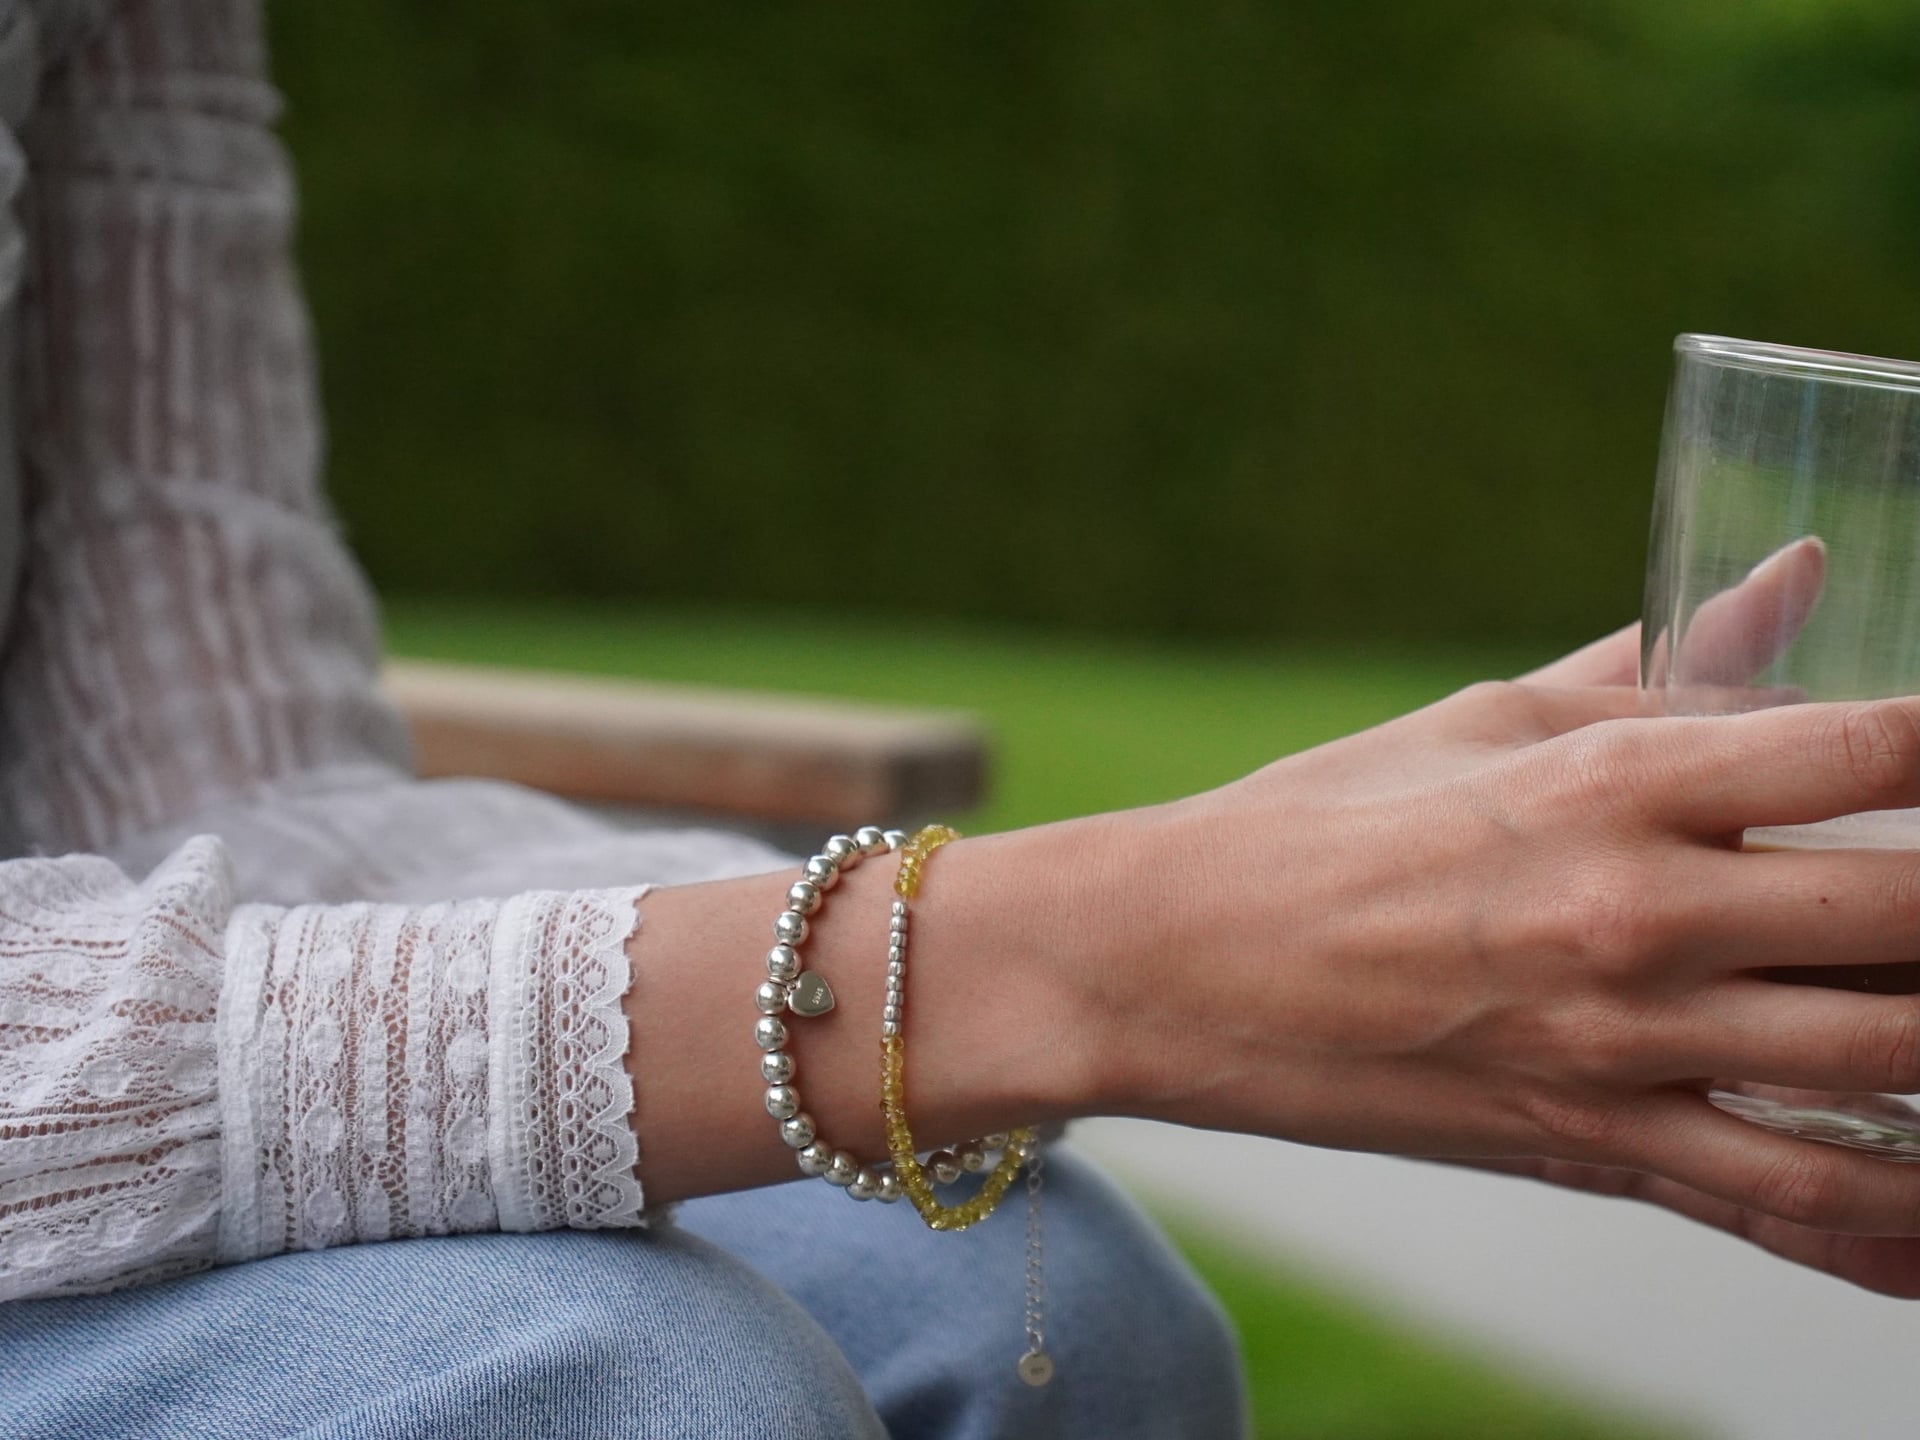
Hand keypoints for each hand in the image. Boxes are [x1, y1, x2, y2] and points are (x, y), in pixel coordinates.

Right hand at [1105, 601, 1919, 1289]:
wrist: (1174, 965)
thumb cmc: (1320, 824)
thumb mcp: (1482, 719)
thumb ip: (1660, 661)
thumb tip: (1798, 574)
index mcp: (1606, 787)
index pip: (1867, 749)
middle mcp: (1631, 920)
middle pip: (1907, 916)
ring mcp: (1616, 1050)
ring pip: (1881, 1068)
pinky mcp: (1588, 1147)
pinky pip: (1783, 1201)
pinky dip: (1885, 1216)